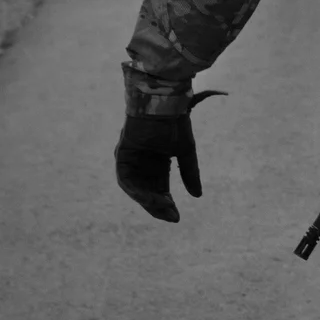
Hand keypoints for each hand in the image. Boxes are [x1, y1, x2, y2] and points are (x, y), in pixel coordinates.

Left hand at [114, 90, 222, 221]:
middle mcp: (141, 163)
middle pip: (147, 191)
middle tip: (172, 217)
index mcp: (156, 161)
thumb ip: (189, 173)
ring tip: (164, 209)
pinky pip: (127, 180)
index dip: (167, 203)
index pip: (159, 188)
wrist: (164, 103)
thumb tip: (197, 195)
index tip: (177, 216)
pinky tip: (150, 199)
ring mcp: (131, 160)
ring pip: (136, 189)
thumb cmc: (175, 123)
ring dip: (148, 201)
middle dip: (158, 206)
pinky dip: (137, 191)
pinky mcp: (122, 156)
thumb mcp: (185, 152)